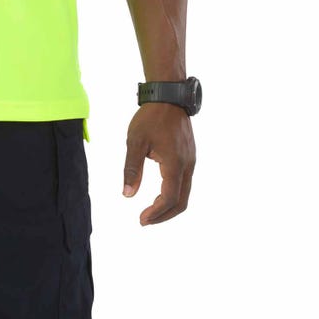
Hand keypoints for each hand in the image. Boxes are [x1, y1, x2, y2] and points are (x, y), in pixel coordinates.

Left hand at [123, 102, 195, 224]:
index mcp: (175, 164)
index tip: (141, 219)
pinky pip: (185, 183)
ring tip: (151, 211)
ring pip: (185, 193)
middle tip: (144, 220)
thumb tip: (128, 195)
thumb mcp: (135, 142)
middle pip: (182, 202)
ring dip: (169, 206)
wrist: (169, 97)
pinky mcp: (189, 157)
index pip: (169, 198)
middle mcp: (187, 166)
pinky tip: (160, 194)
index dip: (156, 213)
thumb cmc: (150, 118)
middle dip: (164, 215)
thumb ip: (132, 169)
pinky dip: (174, 194)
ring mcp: (191, 161)